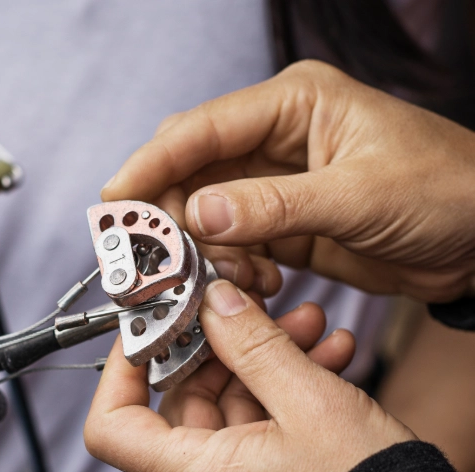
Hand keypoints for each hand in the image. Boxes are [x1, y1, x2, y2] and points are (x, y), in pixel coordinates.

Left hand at [84, 279, 415, 471]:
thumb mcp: (309, 400)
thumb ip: (253, 343)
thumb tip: (215, 301)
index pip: (112, 427)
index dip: (119, 372)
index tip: (147, 330)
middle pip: (180, 401)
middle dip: (222, 346)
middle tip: (257, 308)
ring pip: (228, 405)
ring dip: (264, 359)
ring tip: (310, 326)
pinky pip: (256, 425)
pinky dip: (281, 388)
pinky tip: (324, 354)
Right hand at [102, 60, 474, 302]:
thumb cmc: (448, 191)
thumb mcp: (362, 196)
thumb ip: (275, 206)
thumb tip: (196, 214)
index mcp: (294, 104)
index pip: (200, 128)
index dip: (150, 165)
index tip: (113, 203)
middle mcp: (275, 138)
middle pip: (189, 171)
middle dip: (173, 217)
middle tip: (168, 262)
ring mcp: (275, 182)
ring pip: (204, 213)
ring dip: (207, 251)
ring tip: (244, 276)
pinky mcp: (282, 222)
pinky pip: (230, 243)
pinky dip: (231, 268)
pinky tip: (262, 282)